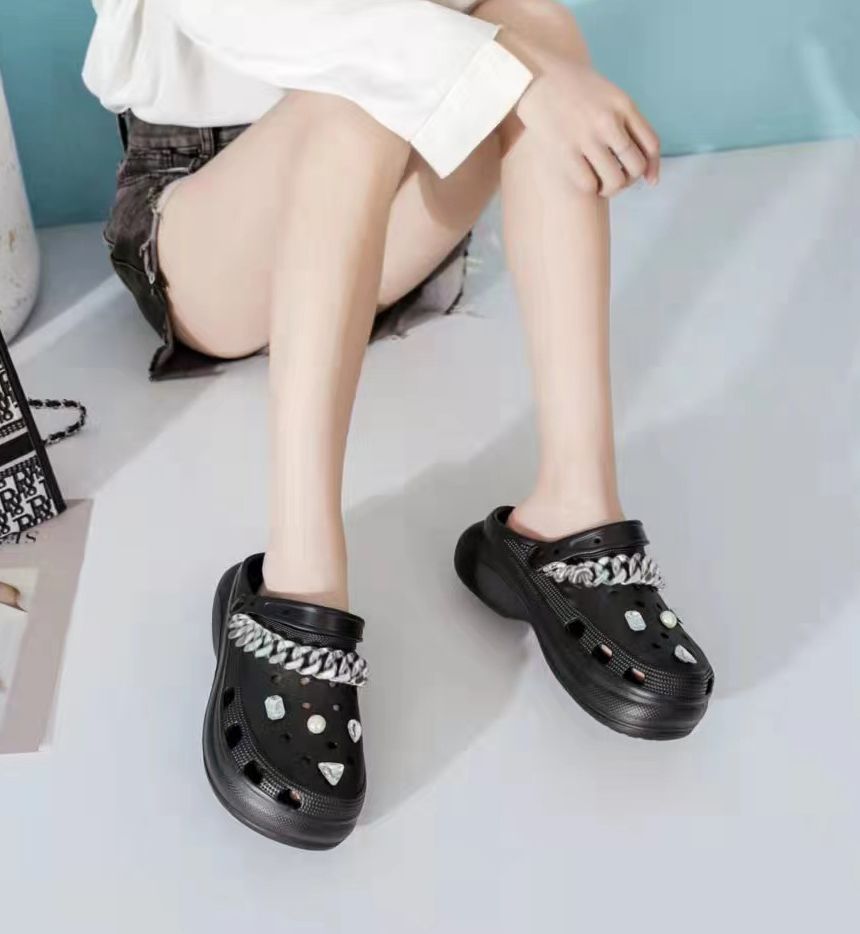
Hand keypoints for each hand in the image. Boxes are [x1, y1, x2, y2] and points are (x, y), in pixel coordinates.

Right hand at [501, 36, 660, 196]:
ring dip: (610, 188)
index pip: (651, 145)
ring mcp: (586, 137)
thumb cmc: (571, 86)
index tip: (648, 180)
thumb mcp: (607, 92)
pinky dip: (590, 188)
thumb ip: (624, 118)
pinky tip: (585, 180)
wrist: (534, 74)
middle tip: (617, 179)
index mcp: (623, 105)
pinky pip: (588, 184)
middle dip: (629, 180)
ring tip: (600, 184)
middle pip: (635, 166)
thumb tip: (638, 153)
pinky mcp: (565, 151)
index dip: (652, 167)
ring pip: (614, 180)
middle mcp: (608, 121)